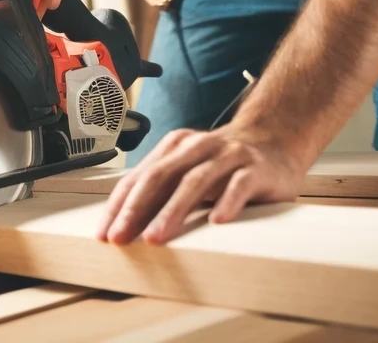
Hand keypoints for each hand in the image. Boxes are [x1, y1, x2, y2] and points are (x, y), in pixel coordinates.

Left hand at [96, 125, 305, 244]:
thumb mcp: (189, 170)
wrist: (272, 140)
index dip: (120, 205)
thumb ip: (163, 189)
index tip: (105, 234)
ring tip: (156, 237)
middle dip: (137, 208)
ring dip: (172, 210)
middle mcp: (198, 147)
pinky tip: (217, 220)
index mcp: (176, 147)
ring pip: (195, 180)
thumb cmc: (223, 163)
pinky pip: (239, 185)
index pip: (140, 176)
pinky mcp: (255, 168)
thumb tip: (125, 224)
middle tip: (121, 237)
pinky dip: (227, 201)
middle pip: (161, 175)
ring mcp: (227, 155)